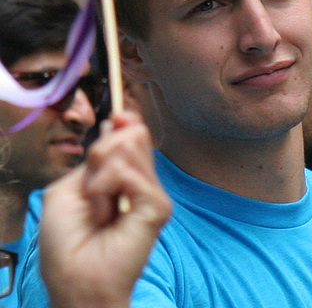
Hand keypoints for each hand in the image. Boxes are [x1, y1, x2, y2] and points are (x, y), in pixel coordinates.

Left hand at [40, 111, 171, 307]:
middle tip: (92, 190)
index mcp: (122, 174)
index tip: (116, 118)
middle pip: (132, 133)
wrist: (75, 281)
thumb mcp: (68, 188)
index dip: (124, 120)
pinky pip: (127, 172)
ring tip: (98, 209)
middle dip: (102, 153)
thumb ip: (94, 156)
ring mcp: (151, 192)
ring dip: (98, 176)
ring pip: (130, 146)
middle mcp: (141, 179)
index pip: (133, 133)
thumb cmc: (67, 243)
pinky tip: (105, 214)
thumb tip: (118, 122)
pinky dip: (104, 188)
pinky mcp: (157, 205)